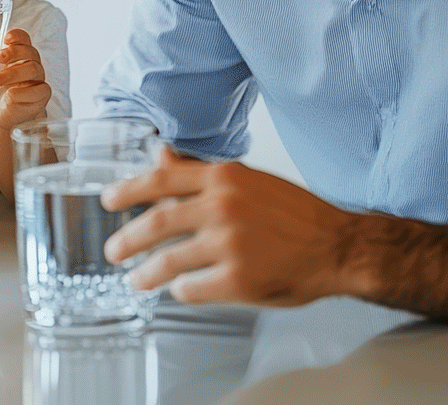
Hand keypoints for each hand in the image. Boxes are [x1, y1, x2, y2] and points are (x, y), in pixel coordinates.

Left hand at [0, 28, 50, 132]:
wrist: (3, 113)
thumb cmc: (0, 88)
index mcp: (22, 55)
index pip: (24, 39)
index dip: (17, 36)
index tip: (6, 39)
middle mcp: (32, 65)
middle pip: (30, 52)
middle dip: (14, 53)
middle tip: (0, 58)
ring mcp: (39, 80)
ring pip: (33, 69)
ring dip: (13, 73)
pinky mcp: (42, 96)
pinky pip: (40, 90)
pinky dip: (23, 92)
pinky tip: (11, 94)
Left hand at [101, 146, 355, 306]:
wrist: (339, 245)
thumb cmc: (293, 212)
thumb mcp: (246, 179)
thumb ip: (199, 171)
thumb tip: (159, 156)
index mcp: (223, 177)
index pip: (161, 179)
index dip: (128, 190)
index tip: (108, 200)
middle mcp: (222, 207)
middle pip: (157, 222)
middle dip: (127, 238)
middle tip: (111, 249)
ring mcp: (230, 244)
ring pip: (170, 260)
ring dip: (147, 273)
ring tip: (135, 280)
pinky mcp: (240, 280)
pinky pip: (194, 288)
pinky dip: (181, 291)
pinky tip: (179, 291)